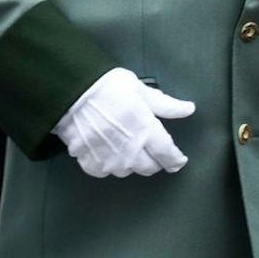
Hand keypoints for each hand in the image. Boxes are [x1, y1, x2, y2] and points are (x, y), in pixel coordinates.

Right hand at [53, 67, 194, 177]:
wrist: (69, 93)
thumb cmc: (107, 86)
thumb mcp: (139, 89)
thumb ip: (165, 105)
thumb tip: (189, 109)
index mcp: (146, 131)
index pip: (168, 154)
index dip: (176, 159)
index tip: (178, 159)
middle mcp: (130, 151)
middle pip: (150, 168)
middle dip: (153, 159)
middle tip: (148, 145)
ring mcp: (110, 160)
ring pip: (128, 170)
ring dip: (130, 161)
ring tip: (123, 142)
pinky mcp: (91, 164)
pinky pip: (106, 171)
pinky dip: (108, 162)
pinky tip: (105, 147)